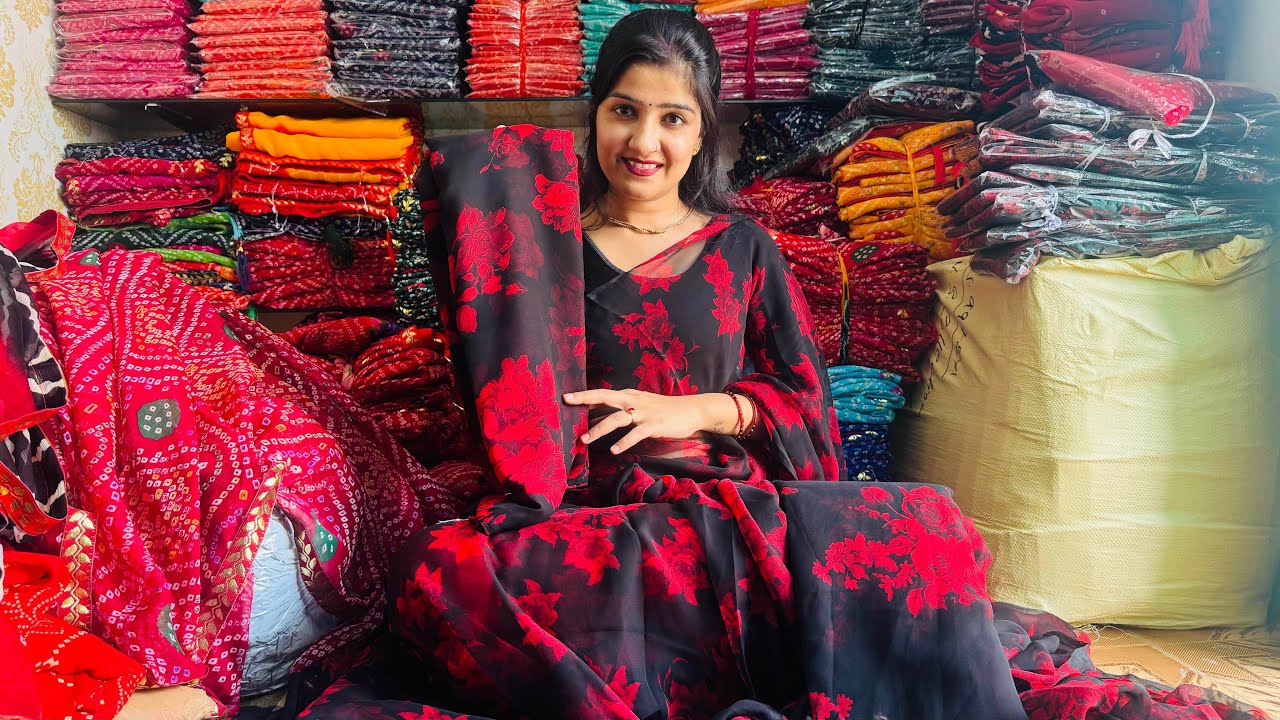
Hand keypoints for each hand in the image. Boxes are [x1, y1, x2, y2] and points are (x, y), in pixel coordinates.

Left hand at [563, 389, 730, 453]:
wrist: (692, 410)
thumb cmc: (664, 410)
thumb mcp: (640, 405)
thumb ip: (620, 410)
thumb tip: (596, 417)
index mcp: (629, 396)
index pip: (602, 394)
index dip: (584, 395)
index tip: (565, 396)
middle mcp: (634, 401)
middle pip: (605, 397)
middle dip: (585, 400)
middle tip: (566, 402)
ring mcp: (644, 413)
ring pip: (617, 419)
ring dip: (599, 429)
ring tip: (585, 440)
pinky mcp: (654, 425)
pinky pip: (636, 434)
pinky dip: (624, 442)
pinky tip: (613, 450)